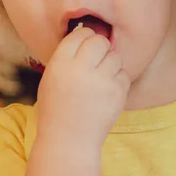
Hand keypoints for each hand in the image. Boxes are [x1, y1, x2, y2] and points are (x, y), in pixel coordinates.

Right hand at [36, 27, 130, 149]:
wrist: (69, 140)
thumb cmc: (57, 108)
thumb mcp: (51, 78)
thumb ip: (66, 57)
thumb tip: (86, 35)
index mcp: (60, 63)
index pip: (78, 35)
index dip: (84, 37)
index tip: (86, 44)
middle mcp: (80, 69)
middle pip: (99, 41)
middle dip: (99, 47)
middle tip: (97, 58)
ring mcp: (101, 81)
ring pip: (114, 56)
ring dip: (110, 64)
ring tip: (101, 78)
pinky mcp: (117, 93)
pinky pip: (124, 74)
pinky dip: (117, 81)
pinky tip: (107, 91)